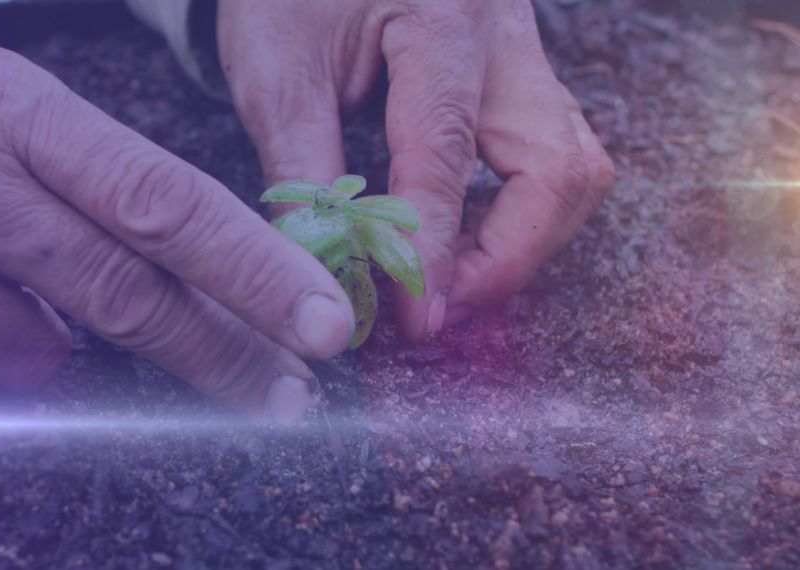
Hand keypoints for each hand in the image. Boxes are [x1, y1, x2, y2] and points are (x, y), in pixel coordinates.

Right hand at [0, 33, 354, 417]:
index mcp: (7, 107)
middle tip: (278, 393)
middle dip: (216, 353)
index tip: (321, 321)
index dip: (253, 267)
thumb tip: (202, 289)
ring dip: (48, 344)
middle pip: (123, 295)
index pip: (159, 198)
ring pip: (39, 361)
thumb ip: (93, 185)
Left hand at [218, 0, 615, 340]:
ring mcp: (523, 51)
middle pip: (557, 167)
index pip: (447, 156)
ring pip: (574, 164)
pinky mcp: (518, 72)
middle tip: (442, 306)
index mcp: (443, 16)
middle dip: (509, 256)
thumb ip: (304, 175)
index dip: (435, 251)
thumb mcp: (277, 74)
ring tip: (452, 280)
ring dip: (526, 239)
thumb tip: (324, 274)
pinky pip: (557, 150)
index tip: (417, 321)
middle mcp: (504, 32)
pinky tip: (469, 236)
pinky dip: (525, 209)